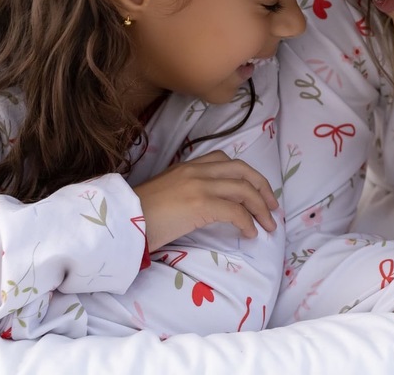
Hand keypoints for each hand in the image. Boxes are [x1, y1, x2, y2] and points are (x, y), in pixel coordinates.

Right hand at [133, 150, 278, 251]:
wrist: (120, 221)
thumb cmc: (138, 214)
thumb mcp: (166, 194)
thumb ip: (186, 192)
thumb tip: (206, 208)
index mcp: (187, 166)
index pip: (225, 160)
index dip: (247, 174)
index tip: (257, 192)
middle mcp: (196, 170)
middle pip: (243, 170)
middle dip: (263, 187)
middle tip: (272, 207)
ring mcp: (199, 185)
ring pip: (244, 189)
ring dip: (261, 208)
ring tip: (268, 225)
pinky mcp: (200, 204)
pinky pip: (235, 211)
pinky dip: (248, 222)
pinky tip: (249, 234)